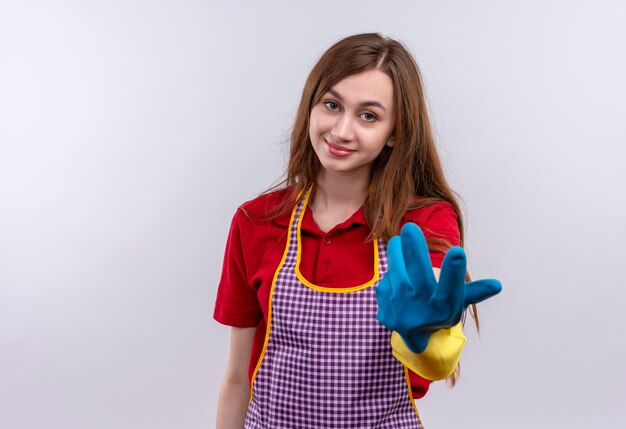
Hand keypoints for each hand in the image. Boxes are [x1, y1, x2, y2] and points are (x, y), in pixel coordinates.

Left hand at [376, 222, 501, 352]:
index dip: (455, 271)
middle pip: (419, 274)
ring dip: (396, 252)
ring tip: (398, 240)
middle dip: (415, 250)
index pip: (452, 288)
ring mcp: (401, 307)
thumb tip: (497, 284)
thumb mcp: (457, 303)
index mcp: (444, 307)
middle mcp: (422, 309)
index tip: (458, 251)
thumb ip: (475, 291)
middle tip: (410, 228)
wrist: (412, 335)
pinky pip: (387, 277)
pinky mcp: (384, 304)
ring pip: (397, 269)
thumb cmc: (439, 309)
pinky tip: (395, 271)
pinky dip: (392, 270)